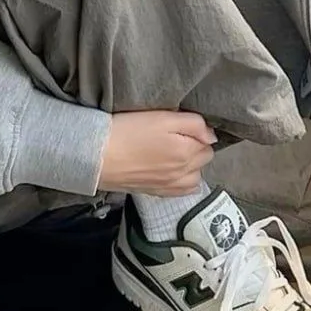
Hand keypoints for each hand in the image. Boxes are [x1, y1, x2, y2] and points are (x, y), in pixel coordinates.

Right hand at [98, 111, 216, 195]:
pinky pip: (181, 191)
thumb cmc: (130, 130)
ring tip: (174, 152)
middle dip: (197, 147)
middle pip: (204, 160)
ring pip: (194, 177)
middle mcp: (183, 174)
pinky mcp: (156, 192)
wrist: (98, 156)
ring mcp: (170, 186)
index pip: (208, 142)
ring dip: (191, 166)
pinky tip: (171, 171)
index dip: (198, 131)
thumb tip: (212, 137)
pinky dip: (182, 182)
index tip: (184, 124)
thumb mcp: (164, 117)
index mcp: (188, 153)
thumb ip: (194, 125)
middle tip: (178, 135)